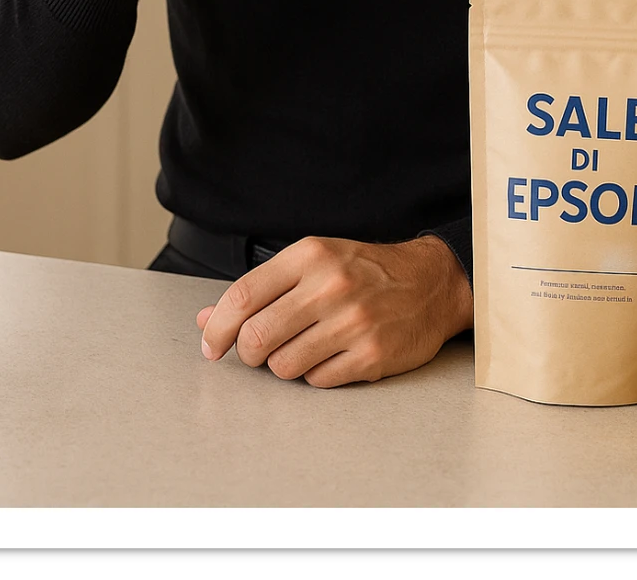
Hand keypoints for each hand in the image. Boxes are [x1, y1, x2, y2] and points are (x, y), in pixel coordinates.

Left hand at [195, 234, 473, 387]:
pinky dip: (315, 374)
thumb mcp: (312, 263)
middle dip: (248, 353)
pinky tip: (330, 355)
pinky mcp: (371, 356)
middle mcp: (330, 286)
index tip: (211, 346)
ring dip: (282, 365)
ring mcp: (352, 322)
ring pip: (283, 366)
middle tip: (257, 352)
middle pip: (256, 338)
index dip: (216, 328)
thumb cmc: (364, 271)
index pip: (242, 297)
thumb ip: (261, 289)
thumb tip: (206, 318)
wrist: (431, 282)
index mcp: (310, 256)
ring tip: (302, 348)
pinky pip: (316, 381)